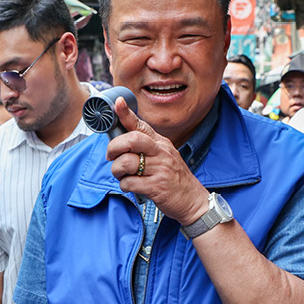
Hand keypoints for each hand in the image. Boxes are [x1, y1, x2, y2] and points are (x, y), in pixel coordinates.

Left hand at [106, 97, 209, 224]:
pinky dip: (125, 185)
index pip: (141, 125)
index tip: (117, 103)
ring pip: (126, 162)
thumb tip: (121, 142)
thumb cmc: (174, 178)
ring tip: (121, 175)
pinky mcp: (156, 186)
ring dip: (117, 170)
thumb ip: (146, 148)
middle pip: (132, 140)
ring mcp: (160, 169)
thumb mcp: (164, 157)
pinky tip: (130, 186)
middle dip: (114, 147)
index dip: (126, 113)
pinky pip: (130, 183)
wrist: (192, 199)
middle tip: (110, 156)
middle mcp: (161, 153)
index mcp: (161, 143)